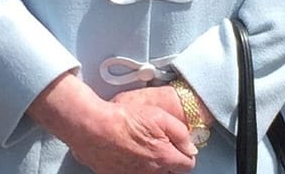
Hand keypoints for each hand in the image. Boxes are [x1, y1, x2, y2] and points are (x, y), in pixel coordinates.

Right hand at [29, 72, 196, 173]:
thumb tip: (191, 148)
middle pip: (170, 172)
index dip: (185, 152)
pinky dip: (132, 167)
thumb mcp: (160, 116)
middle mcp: (151, 173)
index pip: (188, 164)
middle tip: (158, 145)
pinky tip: (126, 154)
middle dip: (168, 161)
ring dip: (150, 165)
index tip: (178, 145)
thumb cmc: (125, 119)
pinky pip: (132, 173)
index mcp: (165, 158)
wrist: (93, 127)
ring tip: (141, 148)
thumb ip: (182, 134)